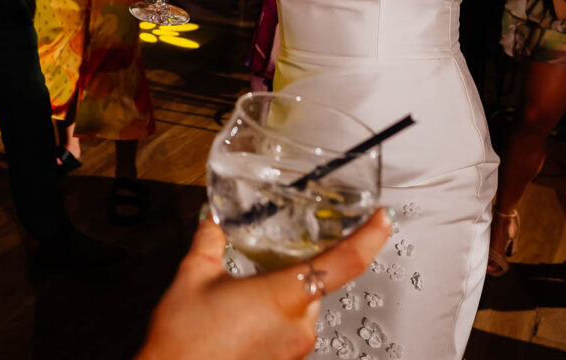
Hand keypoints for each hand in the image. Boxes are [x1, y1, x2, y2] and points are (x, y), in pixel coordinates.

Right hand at [137, 210, 391, 359]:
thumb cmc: (184, 340)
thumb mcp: (194, 275)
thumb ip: (210, 239)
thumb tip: (213, 220)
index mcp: (285, 295)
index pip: (344, 262)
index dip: (369, 237)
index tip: (382, 219)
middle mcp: (299, 324)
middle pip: (315, 283)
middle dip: (292, 269)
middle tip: (261, 264)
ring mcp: (294, 348)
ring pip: (302, 306)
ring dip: (281, 294)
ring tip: (240, 298)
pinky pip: (290, 329)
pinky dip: (274, 316)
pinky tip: (243, 317)